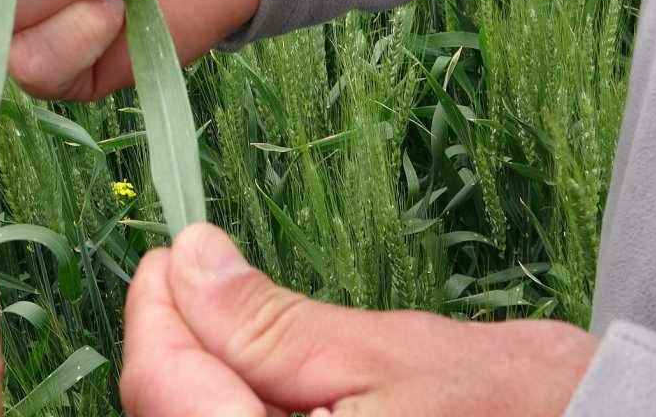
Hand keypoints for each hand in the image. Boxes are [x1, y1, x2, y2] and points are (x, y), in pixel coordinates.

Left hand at [121, 223, 597, 416]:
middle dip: (173, 338)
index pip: (162, 386)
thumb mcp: (378, 351)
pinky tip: (255, 363)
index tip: (167, 254)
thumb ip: (266, 322)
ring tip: (228, 311)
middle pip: (165, 409)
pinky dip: (227, 396)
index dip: (153, 312)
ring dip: (197, 367)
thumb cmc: (502, 406)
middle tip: (195, 272)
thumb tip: (188, 258)